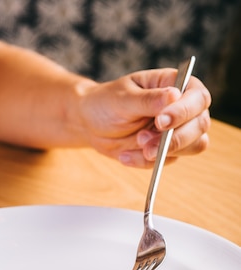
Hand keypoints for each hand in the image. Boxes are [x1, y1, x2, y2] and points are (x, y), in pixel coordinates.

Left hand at [78, 68, 210, 167]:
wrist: (91, 123)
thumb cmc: (107, 102)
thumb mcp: (123, 98)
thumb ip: (148, 100)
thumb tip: (174, 96)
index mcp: (177, 85)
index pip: (197, 98)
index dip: (183, 111)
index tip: (161, 121)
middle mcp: (183, 108)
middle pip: (200, 126)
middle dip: (174, 138)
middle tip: (144, 140)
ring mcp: (178, 131)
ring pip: (192, 146)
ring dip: (164, 152)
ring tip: (137, 145)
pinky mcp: (167, 151)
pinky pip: (166, 162)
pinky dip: (145, 162)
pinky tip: (125, 155)